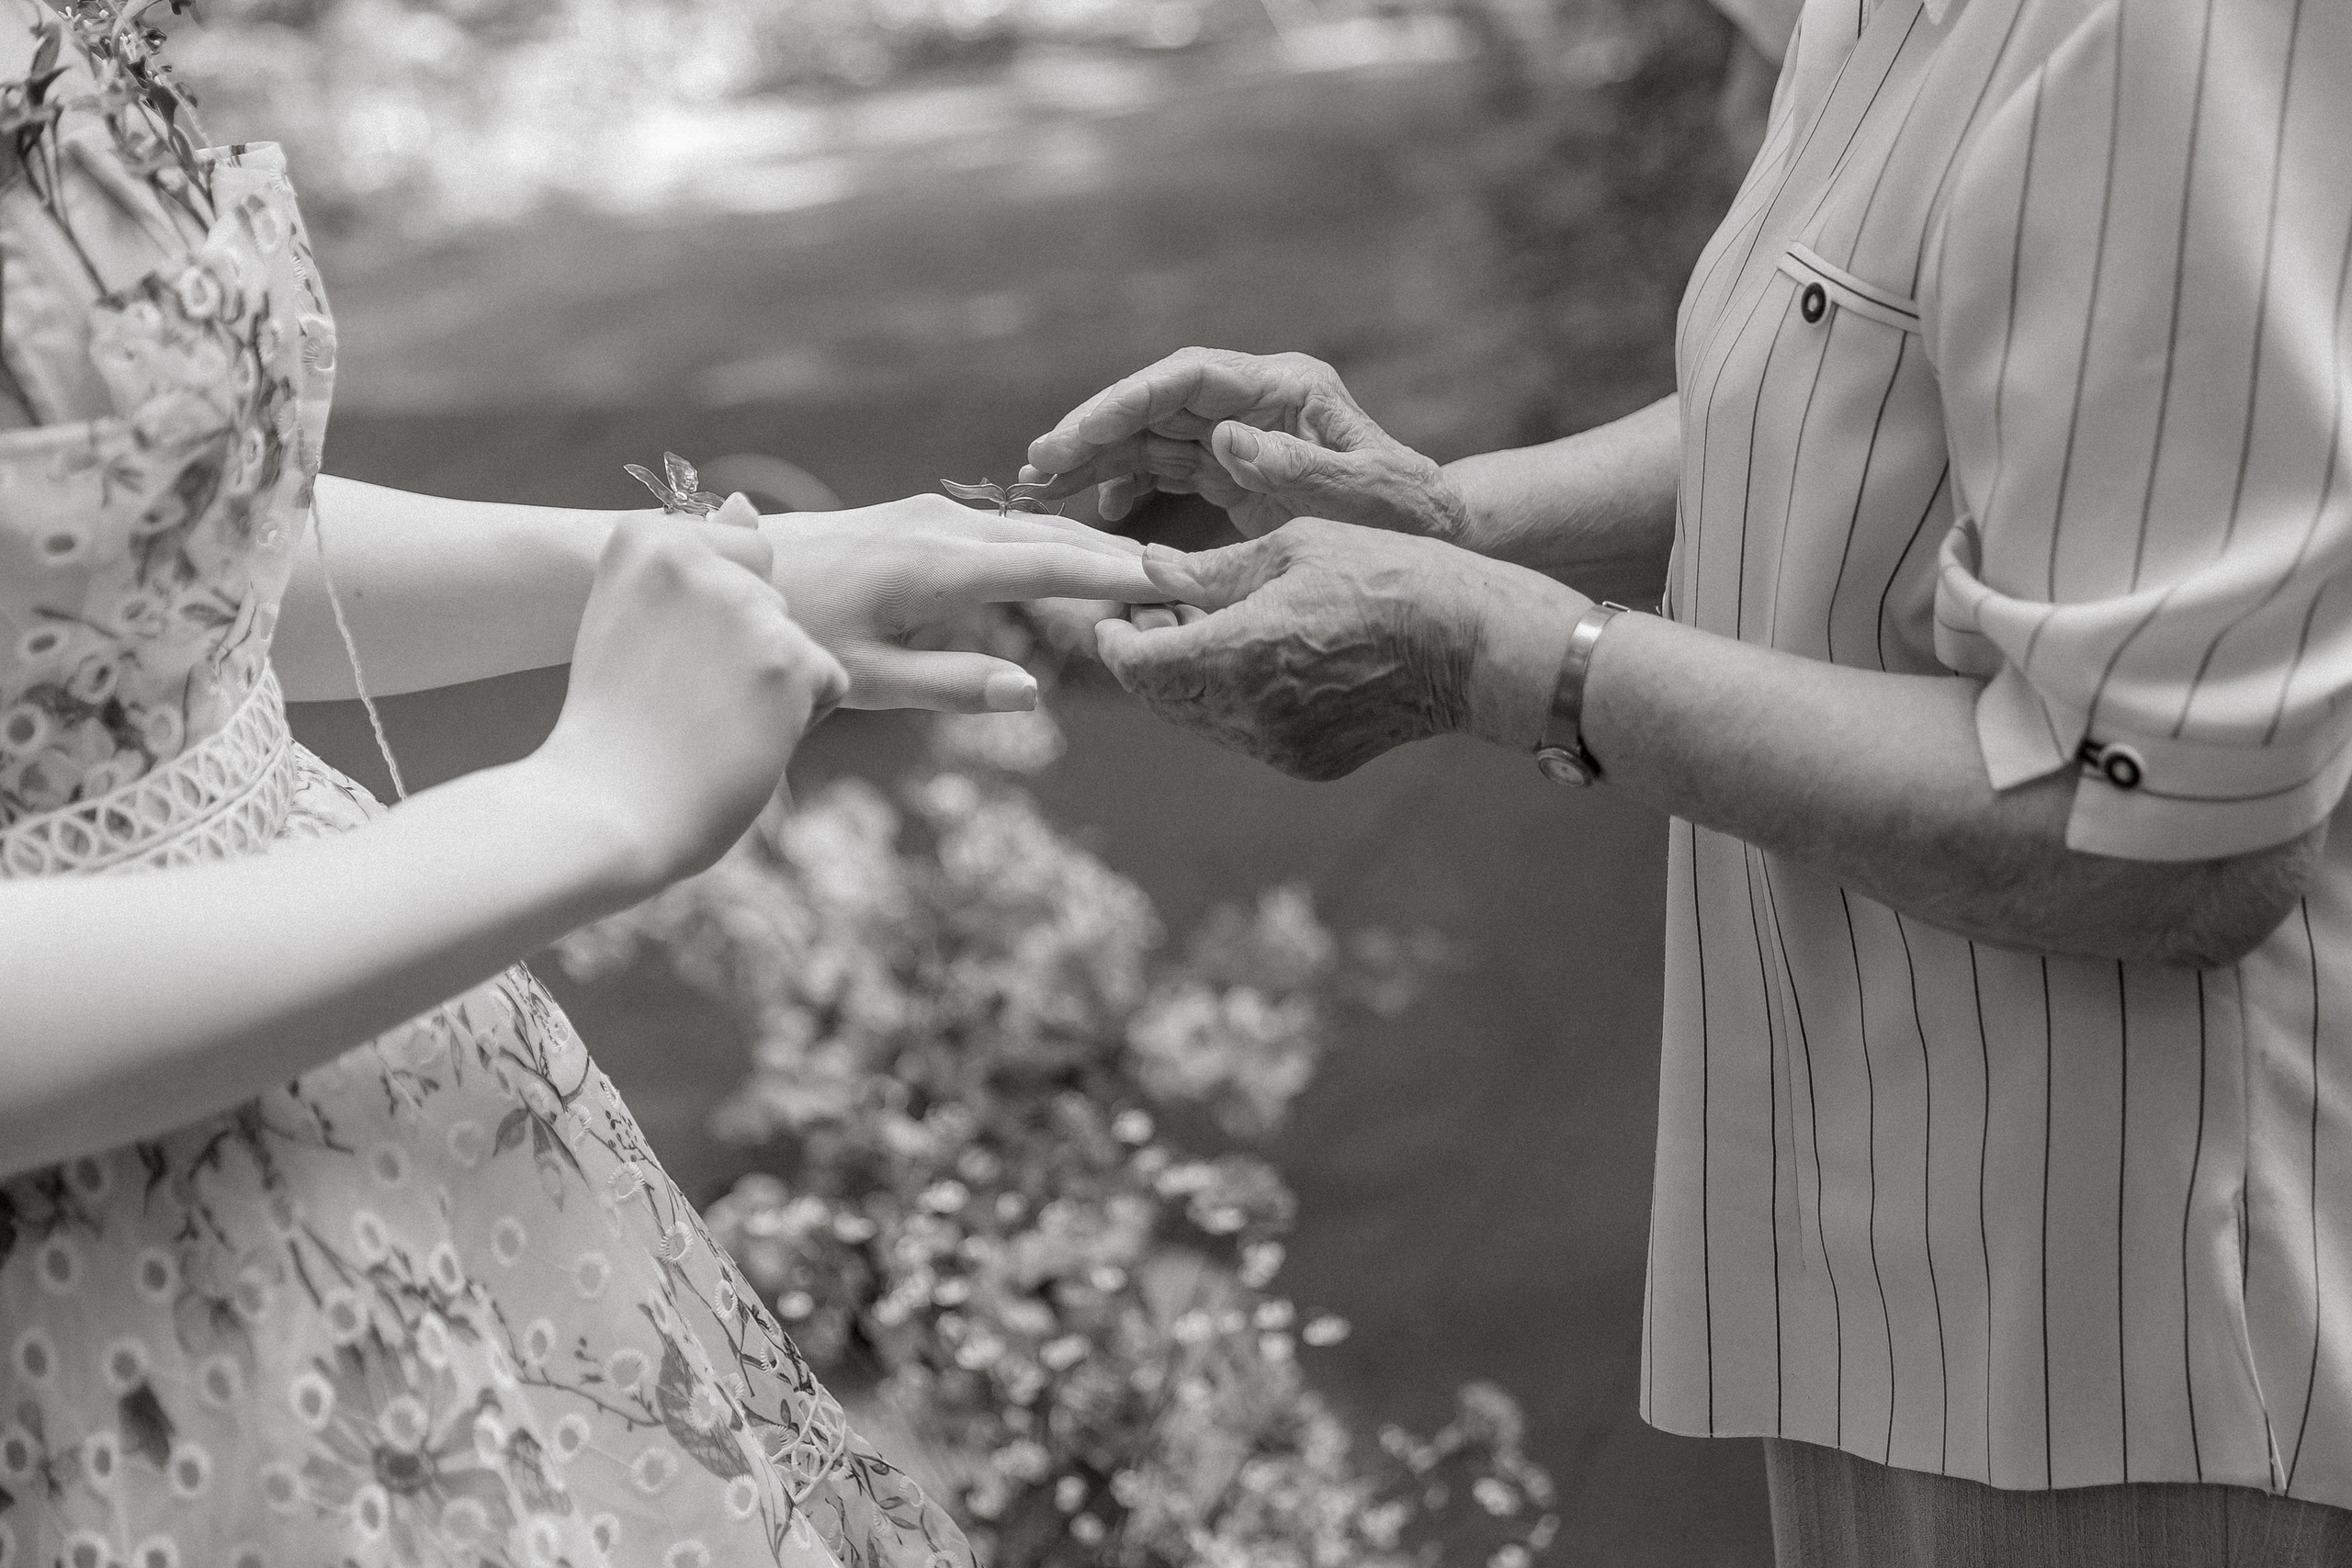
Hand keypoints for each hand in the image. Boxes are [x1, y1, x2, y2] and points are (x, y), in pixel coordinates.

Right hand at [539, 516, 846, 887]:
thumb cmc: (616, 725)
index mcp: (642, 535)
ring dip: (771, 690)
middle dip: (745, 654)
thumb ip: (694, 559)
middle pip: (772, 600)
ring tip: (705, 723)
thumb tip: (746, 500)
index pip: (737, 558)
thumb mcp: (637, 618)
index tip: (658, 662)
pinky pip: (830, 684)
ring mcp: (745, 605)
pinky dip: (798, 723)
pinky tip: (739, 741)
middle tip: (679, 701)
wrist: (604, 812)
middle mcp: (694, 555)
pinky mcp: (790, 659)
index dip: (710, 626)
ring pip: (800, 642)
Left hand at [754, 493, 1165, 709]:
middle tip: (1194, 580)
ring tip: (1156, 572)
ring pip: (1036, 528)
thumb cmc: (789, 632)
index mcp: (938, 565)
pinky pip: (1009, 528)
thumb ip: (951, 685)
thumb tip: (1031, 691)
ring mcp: (934, 513)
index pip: (1052, 567)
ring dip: (1095, 550)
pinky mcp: (923, 515)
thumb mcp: (864, 677)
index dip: (1117, 579)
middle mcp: (944, 525)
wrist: (725, 570)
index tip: (1176, 586)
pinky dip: (1056, 545)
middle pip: (1057, 539)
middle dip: (1125, 560)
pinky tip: (1083, 560)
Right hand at [1021, 347, 1467, 540]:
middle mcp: (1256, 404)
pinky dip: (1129, 488)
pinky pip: (1168, 471)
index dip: (1122, 402)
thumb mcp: (1363, 497)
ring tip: (1045, 488)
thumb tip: (1224, 439)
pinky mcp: (1237, 472)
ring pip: (1153, 437)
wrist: (1439, 537)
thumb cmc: (1407, 518)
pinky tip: (1099, 517)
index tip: (1075, 436)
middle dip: (1095, 430)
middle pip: (1157, 405)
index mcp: (1283, 388)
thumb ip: (1298, 468)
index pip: (1183, 379)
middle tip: (1037, 464)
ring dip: (1100, 459)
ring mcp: (1244, 436)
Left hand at [1092, 520, 1579, 780]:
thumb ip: (1209, 570)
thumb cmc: (1389, 574)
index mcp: (1240, 654)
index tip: (1112, 612)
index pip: (1139, 664)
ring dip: (1187, 678)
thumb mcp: (1293, 546)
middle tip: (1152, 610)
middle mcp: (1252, 715)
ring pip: (1201, 719)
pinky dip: (1232, 699)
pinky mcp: (1309, 763)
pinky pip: (1245, 734)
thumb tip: (1147, 570)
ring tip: (1203, 625)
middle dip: (1148, 655)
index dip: (1115, 639)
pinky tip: (1254, 656)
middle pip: (1163, 697)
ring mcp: (1280, 748)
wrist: (1473, 645)